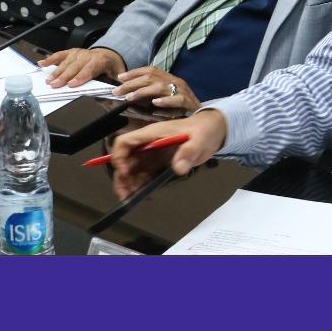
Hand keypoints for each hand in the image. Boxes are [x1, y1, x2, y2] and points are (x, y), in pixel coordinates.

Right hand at [39, 46, 125, 88]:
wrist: (109, 53)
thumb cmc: (112, 66)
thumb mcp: (118, 74)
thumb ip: (116, 84)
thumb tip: (116, 94)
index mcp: (100, 61)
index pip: (89, 69)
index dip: (80, 77)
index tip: (71, 84)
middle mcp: (87, 55)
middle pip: (74, 67)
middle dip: (64, 77)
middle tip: (55, 85)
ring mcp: (78, 53)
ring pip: (66, 62)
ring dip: (56, 72)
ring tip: (48, 80)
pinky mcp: (71, 52)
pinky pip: (60, 55)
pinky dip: (50, 59)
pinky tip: (41, 64)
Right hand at [106, 111, 227, 199]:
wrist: (212, 131)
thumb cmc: (203, 130)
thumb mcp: (199, 139)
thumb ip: (188, 151)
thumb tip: (178, 169)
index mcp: (151, 134)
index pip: (125, 142)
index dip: (119, 157)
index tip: (125, 173)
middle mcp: (147, 145)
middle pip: (125, 160)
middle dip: (121, 177)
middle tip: (125, 195)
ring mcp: (152, 155)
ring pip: (132, 170)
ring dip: (129, 184)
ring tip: (129, 200)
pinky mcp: (159, 164)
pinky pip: (145, 176)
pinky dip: (140, 186)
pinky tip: (141, 196)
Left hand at [113, 66, 200, 112]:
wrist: (204, 116)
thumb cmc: (181, 108)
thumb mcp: (165, 97)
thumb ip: (151, 93)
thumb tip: (130, 93)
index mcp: (169, 78)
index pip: (149, 70)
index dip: (134, 73)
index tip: (119, 77)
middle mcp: (175, 81)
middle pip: (150, 77)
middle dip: (131, 83)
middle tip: (117, 91)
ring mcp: (182, 90)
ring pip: (160, 87)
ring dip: (142, 92)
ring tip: (130, 98)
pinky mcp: (188, 102)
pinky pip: (176, 99)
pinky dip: (165, 101)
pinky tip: (155, 104)